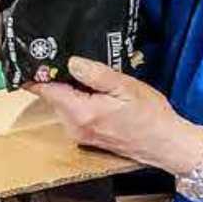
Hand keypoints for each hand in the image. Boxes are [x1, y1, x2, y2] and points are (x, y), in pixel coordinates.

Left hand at [35, 56, 202, 173]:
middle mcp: (73, 126)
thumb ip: (97, 74)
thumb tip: (72, 62)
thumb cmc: (151, 116)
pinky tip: (101, 96)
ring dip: (72, 90)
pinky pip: (73, 114)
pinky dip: (80, 102)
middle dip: (61, 79)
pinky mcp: (86, 137)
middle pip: (52, 96)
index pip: (44, 89)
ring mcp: (78, 134)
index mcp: (80, 112)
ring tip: (95, 79)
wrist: (165, 144)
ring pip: (63, 105)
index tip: (38, 57)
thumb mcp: (127, 87)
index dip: (38, 72)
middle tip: (77, 61)